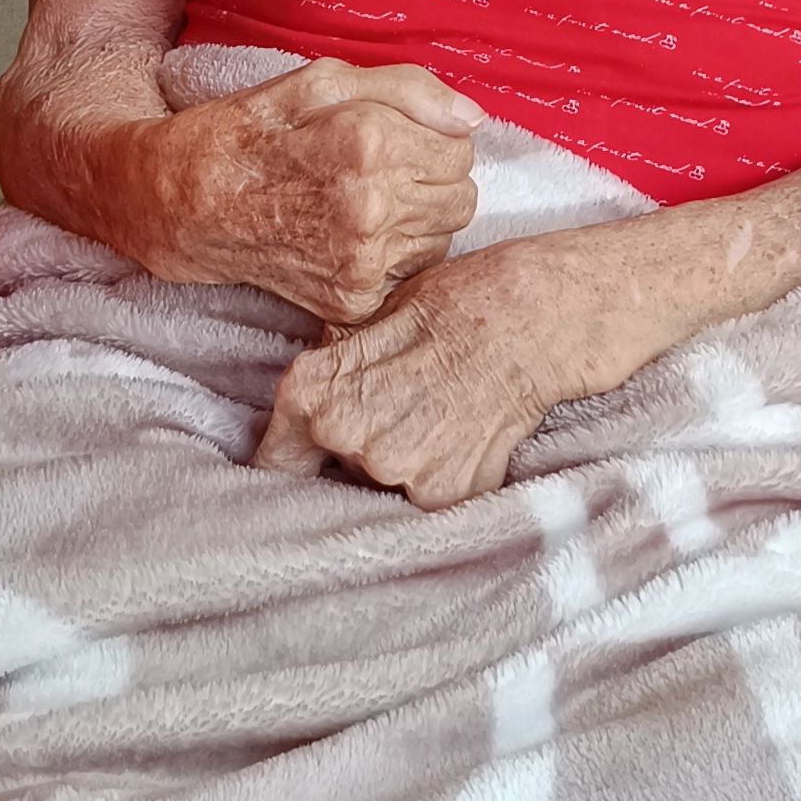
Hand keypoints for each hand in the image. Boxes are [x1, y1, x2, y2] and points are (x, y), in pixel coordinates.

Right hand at [115, 58, 480, 321]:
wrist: (184, 206)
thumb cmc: (251, 133)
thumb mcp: (320, 82)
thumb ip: (408, 90)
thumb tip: (473, 118)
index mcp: (366, 145)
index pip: (461, 148)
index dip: (432, 139)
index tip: (395, 139)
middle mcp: (370, 209)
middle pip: (462, 197)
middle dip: (432, 179)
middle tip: (383, 171)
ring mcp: (362, 262)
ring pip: (443, 238)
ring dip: (418, 219)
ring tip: (364, 202)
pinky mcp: (353, 300)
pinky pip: (412, 274)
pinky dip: (395, 256)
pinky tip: (352, 236)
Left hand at [256, 244, 558, 507]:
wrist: (525, 318)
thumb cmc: (450, 305)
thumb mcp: (366, 321)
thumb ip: (330, 375)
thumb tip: (308, 416)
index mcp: (311, 393)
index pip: (275, 462)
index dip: (292, 463)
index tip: (308, 466)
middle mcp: (344, 436)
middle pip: (336, 474)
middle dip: (358, 453)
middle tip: (403, 410)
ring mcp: (395, 469)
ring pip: (384, 485)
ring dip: (403, 464)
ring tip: (439, 417)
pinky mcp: (443, 493)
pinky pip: (429, 496)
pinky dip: (446, 474)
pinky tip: (464, 434)